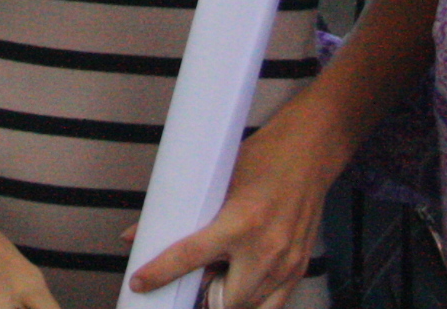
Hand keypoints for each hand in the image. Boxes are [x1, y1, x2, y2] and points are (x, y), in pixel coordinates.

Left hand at [126, 96, 343, 308]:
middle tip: (188, 285)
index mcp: (240, 221)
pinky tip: (240, 287)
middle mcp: (266, 248)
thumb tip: (137, 232)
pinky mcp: (300, 267)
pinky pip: (275, 304)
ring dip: (228, 303)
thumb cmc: (264, 158)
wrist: (309, 153)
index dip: (160, 273)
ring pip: (251, 308)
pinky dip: (254, 303)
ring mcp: (287, 262)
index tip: (140, 283)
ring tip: (214, 285)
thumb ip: (178, 208)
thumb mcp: (217, 177)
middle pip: (225, 300)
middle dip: (202, 299)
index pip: (190, 257)